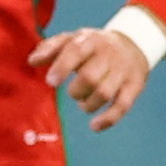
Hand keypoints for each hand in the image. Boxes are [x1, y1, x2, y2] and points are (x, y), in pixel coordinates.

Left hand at [30, 26, 152, 129]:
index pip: (76, 51)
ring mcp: (123, 71)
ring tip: (83, 103)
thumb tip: (31, 61)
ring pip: (104, 93)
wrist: (134, 43)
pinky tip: (94, 126)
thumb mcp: (73, 39)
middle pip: (90, 77)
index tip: (51, 82)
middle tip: (73, 93)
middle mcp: (108, 54)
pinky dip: (108, 119)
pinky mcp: (134, 86)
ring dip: (88, 105)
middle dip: (76, 91)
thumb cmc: (93, 46)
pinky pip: (122, 106)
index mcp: (90, 40)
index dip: (62, 67)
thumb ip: (50, 48)